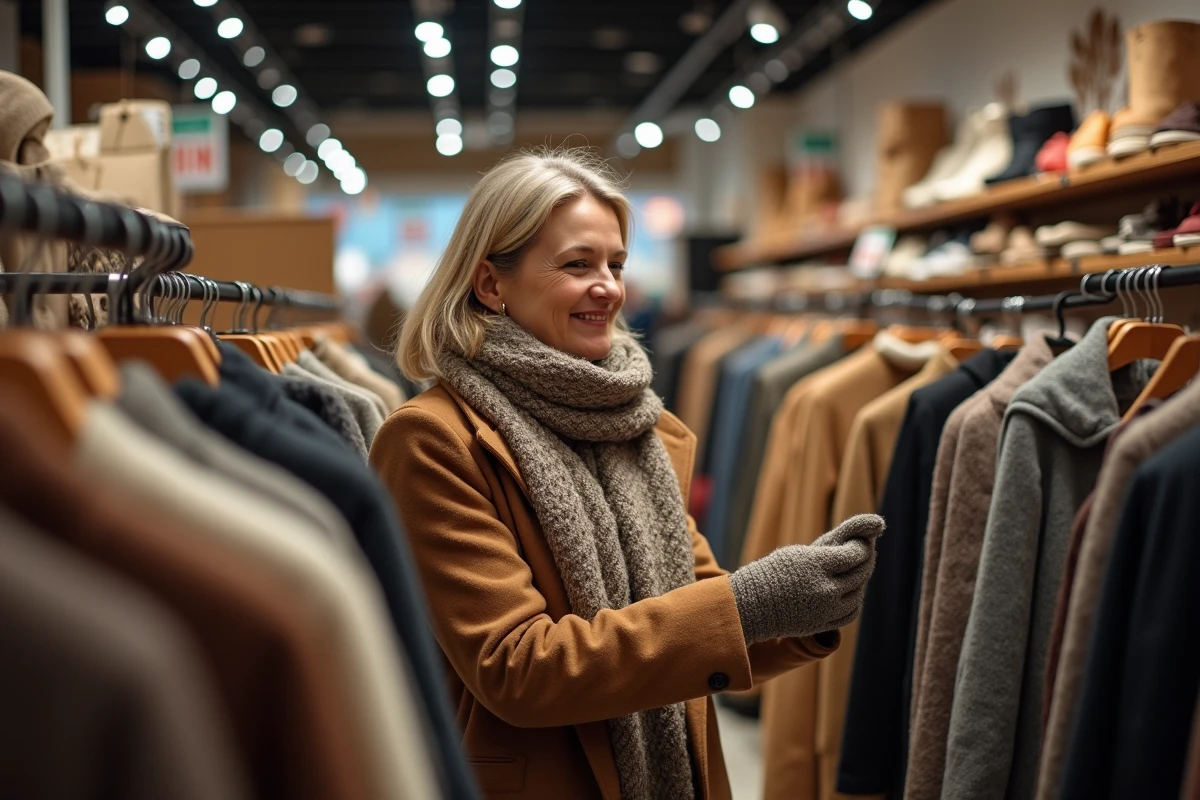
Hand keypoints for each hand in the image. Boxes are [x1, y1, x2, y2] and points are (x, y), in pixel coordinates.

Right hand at [728, 514, 883, 643]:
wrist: (751, 604)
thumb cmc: (773, 572)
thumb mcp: (798, 553)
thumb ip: (828, 550)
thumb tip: (859, 541)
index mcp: (816, 565)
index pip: (853, 555)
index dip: (862, 547)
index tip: (862, 542)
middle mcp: (824, 589)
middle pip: (859, 574)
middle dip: (865, 561)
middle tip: (865, 553)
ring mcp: (825, 609)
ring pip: (857, 594)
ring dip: (860, 581)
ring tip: (856, 571)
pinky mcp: (823, 624)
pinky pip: (850, 612)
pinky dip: (854, 601)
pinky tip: (850, 592)